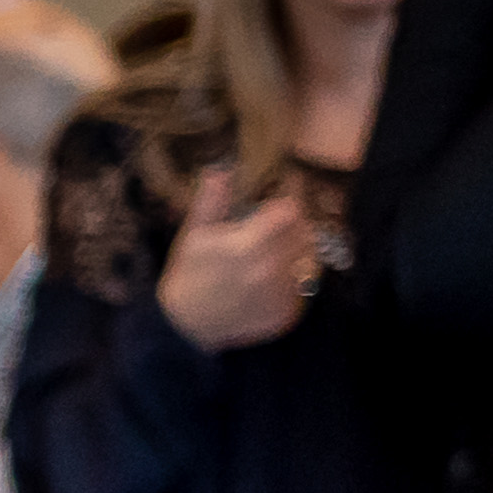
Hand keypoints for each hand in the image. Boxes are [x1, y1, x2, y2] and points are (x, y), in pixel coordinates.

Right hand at [157, 169, 320, 349]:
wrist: (185, 326)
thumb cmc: (189, 275)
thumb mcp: (193, 234)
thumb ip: (212, 200)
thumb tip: (221, 166)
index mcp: (249, 245)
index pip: (290, 211)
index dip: (287, 202)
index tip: (280, 200)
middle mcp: (270, 270)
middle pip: (303, 233)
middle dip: (292, 226)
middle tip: (273, 228)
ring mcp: (280, 294)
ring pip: (307, 260)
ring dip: (296, 252)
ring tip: (273, 254)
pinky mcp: (287, 313)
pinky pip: (303, 287)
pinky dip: (293, 280)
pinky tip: (271, 280)